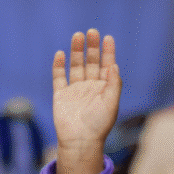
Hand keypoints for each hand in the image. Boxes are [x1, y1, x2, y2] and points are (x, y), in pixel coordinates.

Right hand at [52, 29, 121, 173]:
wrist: (80, 141)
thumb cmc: (99, 125)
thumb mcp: (111, 104)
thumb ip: (114, 84)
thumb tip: (113, 65)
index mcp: (104, 89)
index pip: (107, 65)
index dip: (108, 51)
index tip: (108, 38)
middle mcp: (90, 87)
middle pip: (91, 62)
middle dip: (91, 47)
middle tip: (91, 32)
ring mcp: (75, 90)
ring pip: (75, 66)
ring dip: (76, 51)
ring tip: (77, 36)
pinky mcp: (61, 95)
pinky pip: (59, 77)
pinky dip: (59, 66)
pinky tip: (61, 54)